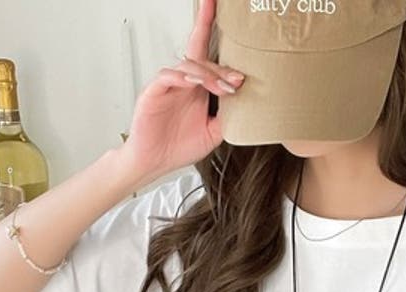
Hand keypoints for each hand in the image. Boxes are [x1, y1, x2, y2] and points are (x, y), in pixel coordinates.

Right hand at [116, 0, 245, 184]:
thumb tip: (251, 106)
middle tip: (237, 81)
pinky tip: (194, 84)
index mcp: (197, 88)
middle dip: (222, 68)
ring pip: (188, 65)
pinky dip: (183, 77)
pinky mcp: (154, 92)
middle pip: (201, 57)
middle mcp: (184, 82)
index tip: (217, 3)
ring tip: (221, 89)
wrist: (153, 162)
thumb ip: (229, 117)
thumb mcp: (214, 133)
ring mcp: (168, 85)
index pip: (205, 51)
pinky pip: (168, 76)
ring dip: (208, 75)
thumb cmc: (178, 147)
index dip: (208, 24)